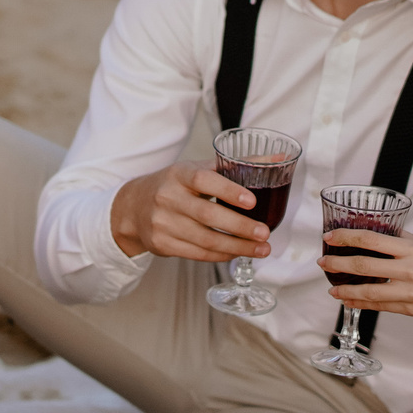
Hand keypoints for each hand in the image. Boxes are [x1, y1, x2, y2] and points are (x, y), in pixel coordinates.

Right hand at [109, 161, 275, 262]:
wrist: (133, 207)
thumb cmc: (175, 186)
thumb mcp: (197, 169)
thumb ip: (237, 166)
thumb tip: (280, 158)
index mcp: (179, 174)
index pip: (203, 180)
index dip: (228, 190)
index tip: (252, 201)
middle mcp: (168, 198)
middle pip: (207, 215)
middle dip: (240, 227)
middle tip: (264, 233)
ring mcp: (162, 223)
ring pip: (205, 239)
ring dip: (237, 247)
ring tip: (261, 249)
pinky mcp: (162, 244)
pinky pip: (197, 253)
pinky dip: (221, 255)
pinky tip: (238, 253)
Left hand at [320, 227, 412, 331]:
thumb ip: (409, 241)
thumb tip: (385, 233)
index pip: (371, 239)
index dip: (346, 237)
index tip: (329, 236)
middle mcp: (410, 271)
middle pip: (364, 265)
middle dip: (338, 263)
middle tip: (322, 262)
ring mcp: (410, 293)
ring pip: (368, 291)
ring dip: (345, 290)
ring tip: (331, 287)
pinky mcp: (412, 310)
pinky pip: (381, 306)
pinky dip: (362, 304)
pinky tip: (350, 301)